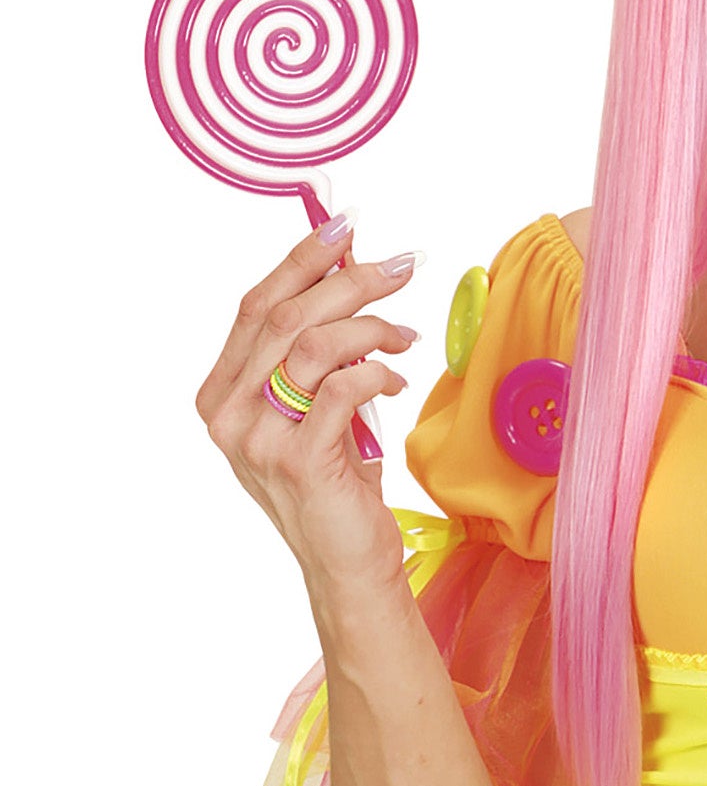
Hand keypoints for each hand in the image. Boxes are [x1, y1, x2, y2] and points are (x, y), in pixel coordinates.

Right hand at [195, 217, 422, 597]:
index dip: (300, 259)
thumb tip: (350, 271)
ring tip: (405, 336)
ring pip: (313, 345)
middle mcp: (228, 414)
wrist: (346, 561)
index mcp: (222, 393)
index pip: (255, 306)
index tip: (345, 224)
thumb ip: (319, 352)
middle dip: (349, 279)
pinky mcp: (299, 460)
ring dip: (371, 326)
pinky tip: (397, 379)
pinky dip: (377, 371)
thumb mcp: (318, 406)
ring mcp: (258, 439)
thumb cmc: (338, 480)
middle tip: (403, 265)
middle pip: (286, 316)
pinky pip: (342, 388)